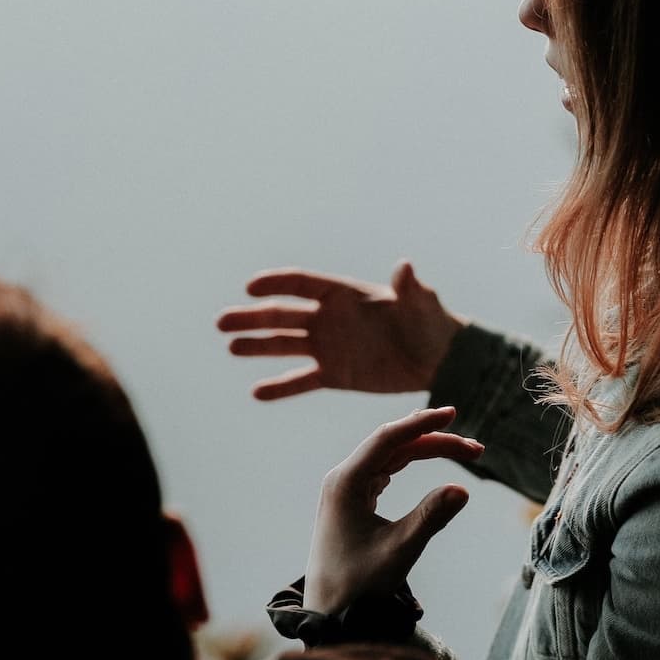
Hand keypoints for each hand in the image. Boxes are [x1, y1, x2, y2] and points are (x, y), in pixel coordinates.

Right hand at [217, 261, 465, 399]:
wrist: (437, 359)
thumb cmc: (430, 323)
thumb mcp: (421, 304)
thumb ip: (409, 288)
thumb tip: (405, 267)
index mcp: (344, 294)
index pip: (302, 284)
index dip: (276, 284)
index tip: (251, 288)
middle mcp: (329, 318)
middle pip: (283, 315)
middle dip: (252, 318)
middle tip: (222, 322)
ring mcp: (328, 347)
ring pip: (285, 346)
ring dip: (257, 346)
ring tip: (231, 347)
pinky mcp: (334, 375)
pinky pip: (301, 381)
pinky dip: (280, 387)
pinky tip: (257, 392)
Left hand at [305, 407, 480, 613]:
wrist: (329, 612)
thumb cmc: (358, 585)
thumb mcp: (399, 551)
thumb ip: (430, 518)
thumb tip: (463, 489)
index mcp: (345, 483)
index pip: (387, 439)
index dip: (422, 424)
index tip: (452, 414)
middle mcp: (342, 479)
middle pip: (393, 445)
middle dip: (434, 441)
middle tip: (476, 450)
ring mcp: (346, 488)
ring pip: (391, 456)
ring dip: (426, 450)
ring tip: (465, 452)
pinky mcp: (353, 500)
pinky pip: (385, 469)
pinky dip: (411, 462)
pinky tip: (429, 455)